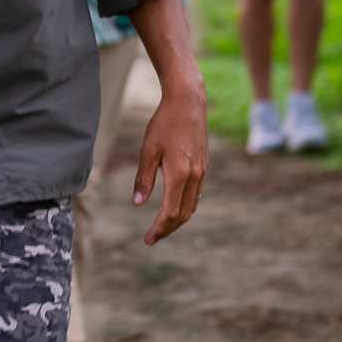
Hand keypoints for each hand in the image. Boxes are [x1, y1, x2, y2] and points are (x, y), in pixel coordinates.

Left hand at [132, 75, 208, 245]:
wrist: (188, 102)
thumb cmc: (164, 123)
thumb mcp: (148, 150)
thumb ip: (144, 178)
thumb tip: (138, 203)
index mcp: (179, 174)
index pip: (170, 212)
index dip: (159, 229)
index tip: (148, 239)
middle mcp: (194, 176)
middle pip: (183, 214)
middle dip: (168, 229)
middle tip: (152, 237)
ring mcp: (202, 172)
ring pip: (192, 206)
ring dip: (177, 219)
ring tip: (162, 225)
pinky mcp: (203, 165)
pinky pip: (196, 194)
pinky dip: (185, 206)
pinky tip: (174, 205)